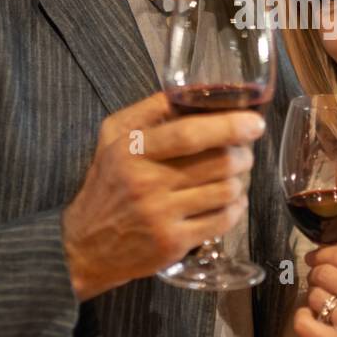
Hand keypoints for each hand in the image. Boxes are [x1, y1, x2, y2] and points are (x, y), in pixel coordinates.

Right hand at [61, 91, 264, 299]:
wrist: (83, 245)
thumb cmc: (107, 185)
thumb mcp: (114, 137)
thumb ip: (150, 110)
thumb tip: (196, 91)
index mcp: (131, 149)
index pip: (189, 133)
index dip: (229, 125)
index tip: (253, 122)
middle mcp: (145, 181)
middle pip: (218, 162)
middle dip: (243, 154)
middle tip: (244, 151)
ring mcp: (160, 214)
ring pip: (226, 190)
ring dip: (241, 181)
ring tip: (236, 176)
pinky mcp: (172, 242)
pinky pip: (223, 220)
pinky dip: (236, 208)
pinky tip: (229, 201)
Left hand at [293, 245, 336, 336]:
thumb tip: (322, 258)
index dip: (321, 254)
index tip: (314, 259)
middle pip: (324, 273)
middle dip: (316, 276)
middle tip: (319, 284)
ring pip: (314, 296)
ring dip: (314, 300)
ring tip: (325, 308)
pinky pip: (303, 323)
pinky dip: (301, 317)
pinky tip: (311, 319)